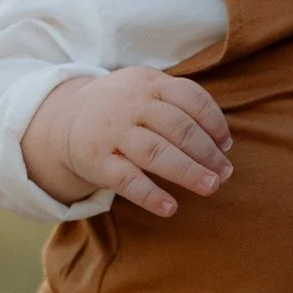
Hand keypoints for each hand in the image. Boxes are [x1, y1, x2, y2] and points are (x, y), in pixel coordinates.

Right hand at [24, 67, 232, 216]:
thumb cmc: (125, 109)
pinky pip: (127, 180)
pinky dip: (150, 195)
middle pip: (178, 127)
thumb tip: (222, 145)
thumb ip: (182, 108)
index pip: (191, 97)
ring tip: (211, 187)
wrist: (67, 119)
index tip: (226, 145)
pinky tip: (170, 207)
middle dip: (207, 152)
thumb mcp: (148, 91)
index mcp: (150, 84)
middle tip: (225, 173)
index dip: (214, 122)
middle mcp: (131, 105)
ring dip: (188, 171)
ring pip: (156, 152)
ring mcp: (112, 132)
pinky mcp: (97, 161)